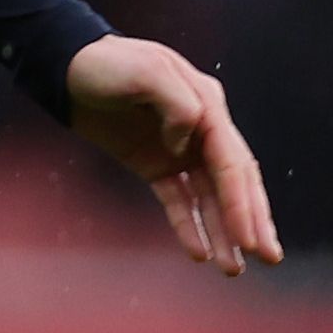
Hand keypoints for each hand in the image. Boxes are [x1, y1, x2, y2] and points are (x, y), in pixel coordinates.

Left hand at [65, 35, 281, 274]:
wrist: (64, 65)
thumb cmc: (105, 63)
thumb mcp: (144, 71)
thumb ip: (176, 103)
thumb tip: (189, 139)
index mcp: (208, 106)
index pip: (232, 162)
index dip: (242, 202)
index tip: (250, 238)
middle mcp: (201, 129)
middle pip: (233, 183)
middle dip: (250, 221)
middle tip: (268, 258)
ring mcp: (178, 148)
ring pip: (210, 197)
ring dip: (224, 231)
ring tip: (234, 269)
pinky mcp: (154, 162)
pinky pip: (177, 199)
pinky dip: (189, 225)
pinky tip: (200, 253)